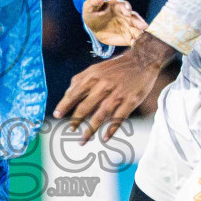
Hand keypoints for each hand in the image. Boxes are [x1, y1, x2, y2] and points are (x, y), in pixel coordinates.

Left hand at [54, 34, 175, 143]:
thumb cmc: (117, 67)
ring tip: (82, 140)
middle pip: (85, 107)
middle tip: (70, 130)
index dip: (64, 105)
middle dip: (76, 121)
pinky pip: (119, 118)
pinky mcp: (131, 101)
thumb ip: (81, 80)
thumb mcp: (96, 68)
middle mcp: (104, 86)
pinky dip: (111, 129)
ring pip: (100, 115)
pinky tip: (105, 138)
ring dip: (90, 130)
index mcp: (93, 77)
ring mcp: (118, 94)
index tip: (57, 115)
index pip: (74, 93)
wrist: (143, 60)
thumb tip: (68, 94)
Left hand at [81, 0, 146, 46]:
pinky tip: (136, 45)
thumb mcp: (90, 7)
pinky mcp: (127, 36)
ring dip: (139, 33)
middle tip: (144, 26)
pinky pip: (132, 39)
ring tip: (141, 37)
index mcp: (118, 6)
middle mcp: (126, 16)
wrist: (94, 26)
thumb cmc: (93, 14)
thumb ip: (94, 2)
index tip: (128, 11)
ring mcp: (128, 26)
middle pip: (134, 18)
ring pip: (136, 29)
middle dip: (138, 22)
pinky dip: (135, 42)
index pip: (124, 6)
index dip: (126, 8)